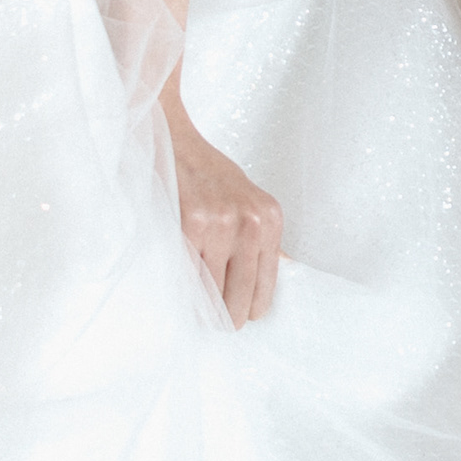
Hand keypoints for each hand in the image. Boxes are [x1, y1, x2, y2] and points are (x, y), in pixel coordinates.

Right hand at [167, 97, 285, 324]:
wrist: (172, 136)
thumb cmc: (208, 173)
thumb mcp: (249, 200)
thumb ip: (265, 238)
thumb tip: (287, 271)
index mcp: (270, 219)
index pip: (265, 288)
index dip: (249, 309)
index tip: (236, 318)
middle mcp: (250, 222)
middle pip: (239, 298)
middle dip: (225, 317)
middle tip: (213, 324)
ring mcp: (219, 225)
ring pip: (211, 294)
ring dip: (200, 307)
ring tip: (195, 310)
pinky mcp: (188, 226)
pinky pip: (187, 277)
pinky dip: (181, 290)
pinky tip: (179, 291)